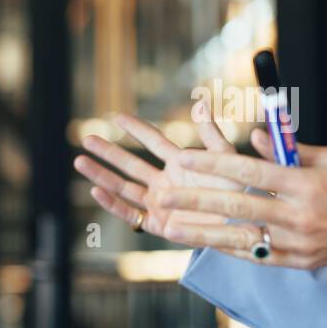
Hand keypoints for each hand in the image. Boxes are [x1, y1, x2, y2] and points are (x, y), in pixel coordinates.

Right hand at [73, 104, 263, 245]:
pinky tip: (96, 190)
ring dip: (101, 175)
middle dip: (108, 152)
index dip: (135, 129)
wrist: (247, 225)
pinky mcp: (159, 225)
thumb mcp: (226, 159)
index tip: (116, 116)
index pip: (153, 141)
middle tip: (87, 138)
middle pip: (131, 163)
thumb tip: (201, 102)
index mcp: (181, 163)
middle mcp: (166, 182)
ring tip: (79, 161)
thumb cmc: (242, 191)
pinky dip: (112, 203)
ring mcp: (160, 204)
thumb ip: (211, 134)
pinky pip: (131, 214)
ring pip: (124, 187)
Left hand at [152, 138, 326, 269]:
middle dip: (197, 200)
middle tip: (164, 195)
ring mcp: (297, 242)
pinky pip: (257, 254)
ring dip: (201, 232)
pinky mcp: (299, 261)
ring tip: (170, 226)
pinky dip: (229, 249)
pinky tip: (204, 243)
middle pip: (238, 205)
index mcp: (307, 184)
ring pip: (240, 236)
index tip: (186, 157)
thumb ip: (292, 151)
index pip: (251, 170)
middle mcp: (299, 215)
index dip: (215, 163)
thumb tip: (259, 139)